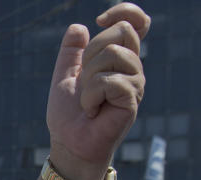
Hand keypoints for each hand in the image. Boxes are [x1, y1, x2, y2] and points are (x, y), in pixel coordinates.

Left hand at [46, 3, 149, 179]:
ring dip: (88, 78)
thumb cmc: (68, 115)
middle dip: (92, 52)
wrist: (69, 144)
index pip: (136, 22)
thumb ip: (70, 53)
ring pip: (112, 54)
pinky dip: (90, 96)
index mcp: (118, 59)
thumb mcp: (64, 77)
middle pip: (123, 31)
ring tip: (87, 100)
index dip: (124, 11)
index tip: (99, 20)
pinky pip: (109, 81)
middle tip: (84, 80)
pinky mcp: (132, 99)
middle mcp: (132, 68)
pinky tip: (91, 111)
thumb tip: (78, 27)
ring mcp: (135, 83)